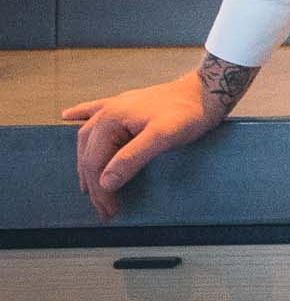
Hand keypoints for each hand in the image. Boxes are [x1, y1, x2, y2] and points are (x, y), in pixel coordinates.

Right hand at [63, 72, 227, 220]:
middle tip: (105, 208)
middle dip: (95, 183)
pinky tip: (68, 116)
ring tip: (88, 185)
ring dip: (86, 162)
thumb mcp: (163, 137)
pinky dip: (81, 115)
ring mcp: (117, 106)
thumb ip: (133, 158)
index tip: (110, 210)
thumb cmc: (189, 112)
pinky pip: (95, 110)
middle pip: (90, 153)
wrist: (209, 90)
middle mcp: (109, 111)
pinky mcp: (128, 104)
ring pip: (89, 138)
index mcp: (112, 118)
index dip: (101, 190)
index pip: (95, 162)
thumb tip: (105, 181)